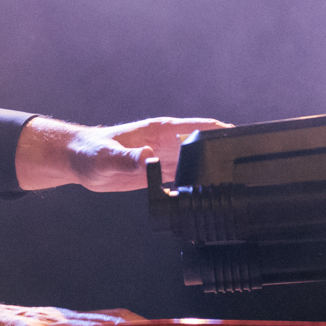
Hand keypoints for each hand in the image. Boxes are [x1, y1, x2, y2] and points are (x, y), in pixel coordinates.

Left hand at [14, 115, 229, 191]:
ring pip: (197, 163)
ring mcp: (164, 157)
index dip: (223, 131)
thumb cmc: (89, 152)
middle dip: (225, 154)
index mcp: (160, 131)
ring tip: (234, 186)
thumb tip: (148, 158)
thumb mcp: (107, 157)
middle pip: (205, 145)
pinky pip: (184, 178)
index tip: (244, 138)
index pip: (200, 126)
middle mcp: (166, 143)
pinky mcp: (158, 174)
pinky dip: (195, 186)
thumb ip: (127, 159)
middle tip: (248, 168)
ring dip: (213, 172)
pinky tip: (205, 199)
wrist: (77, 161)